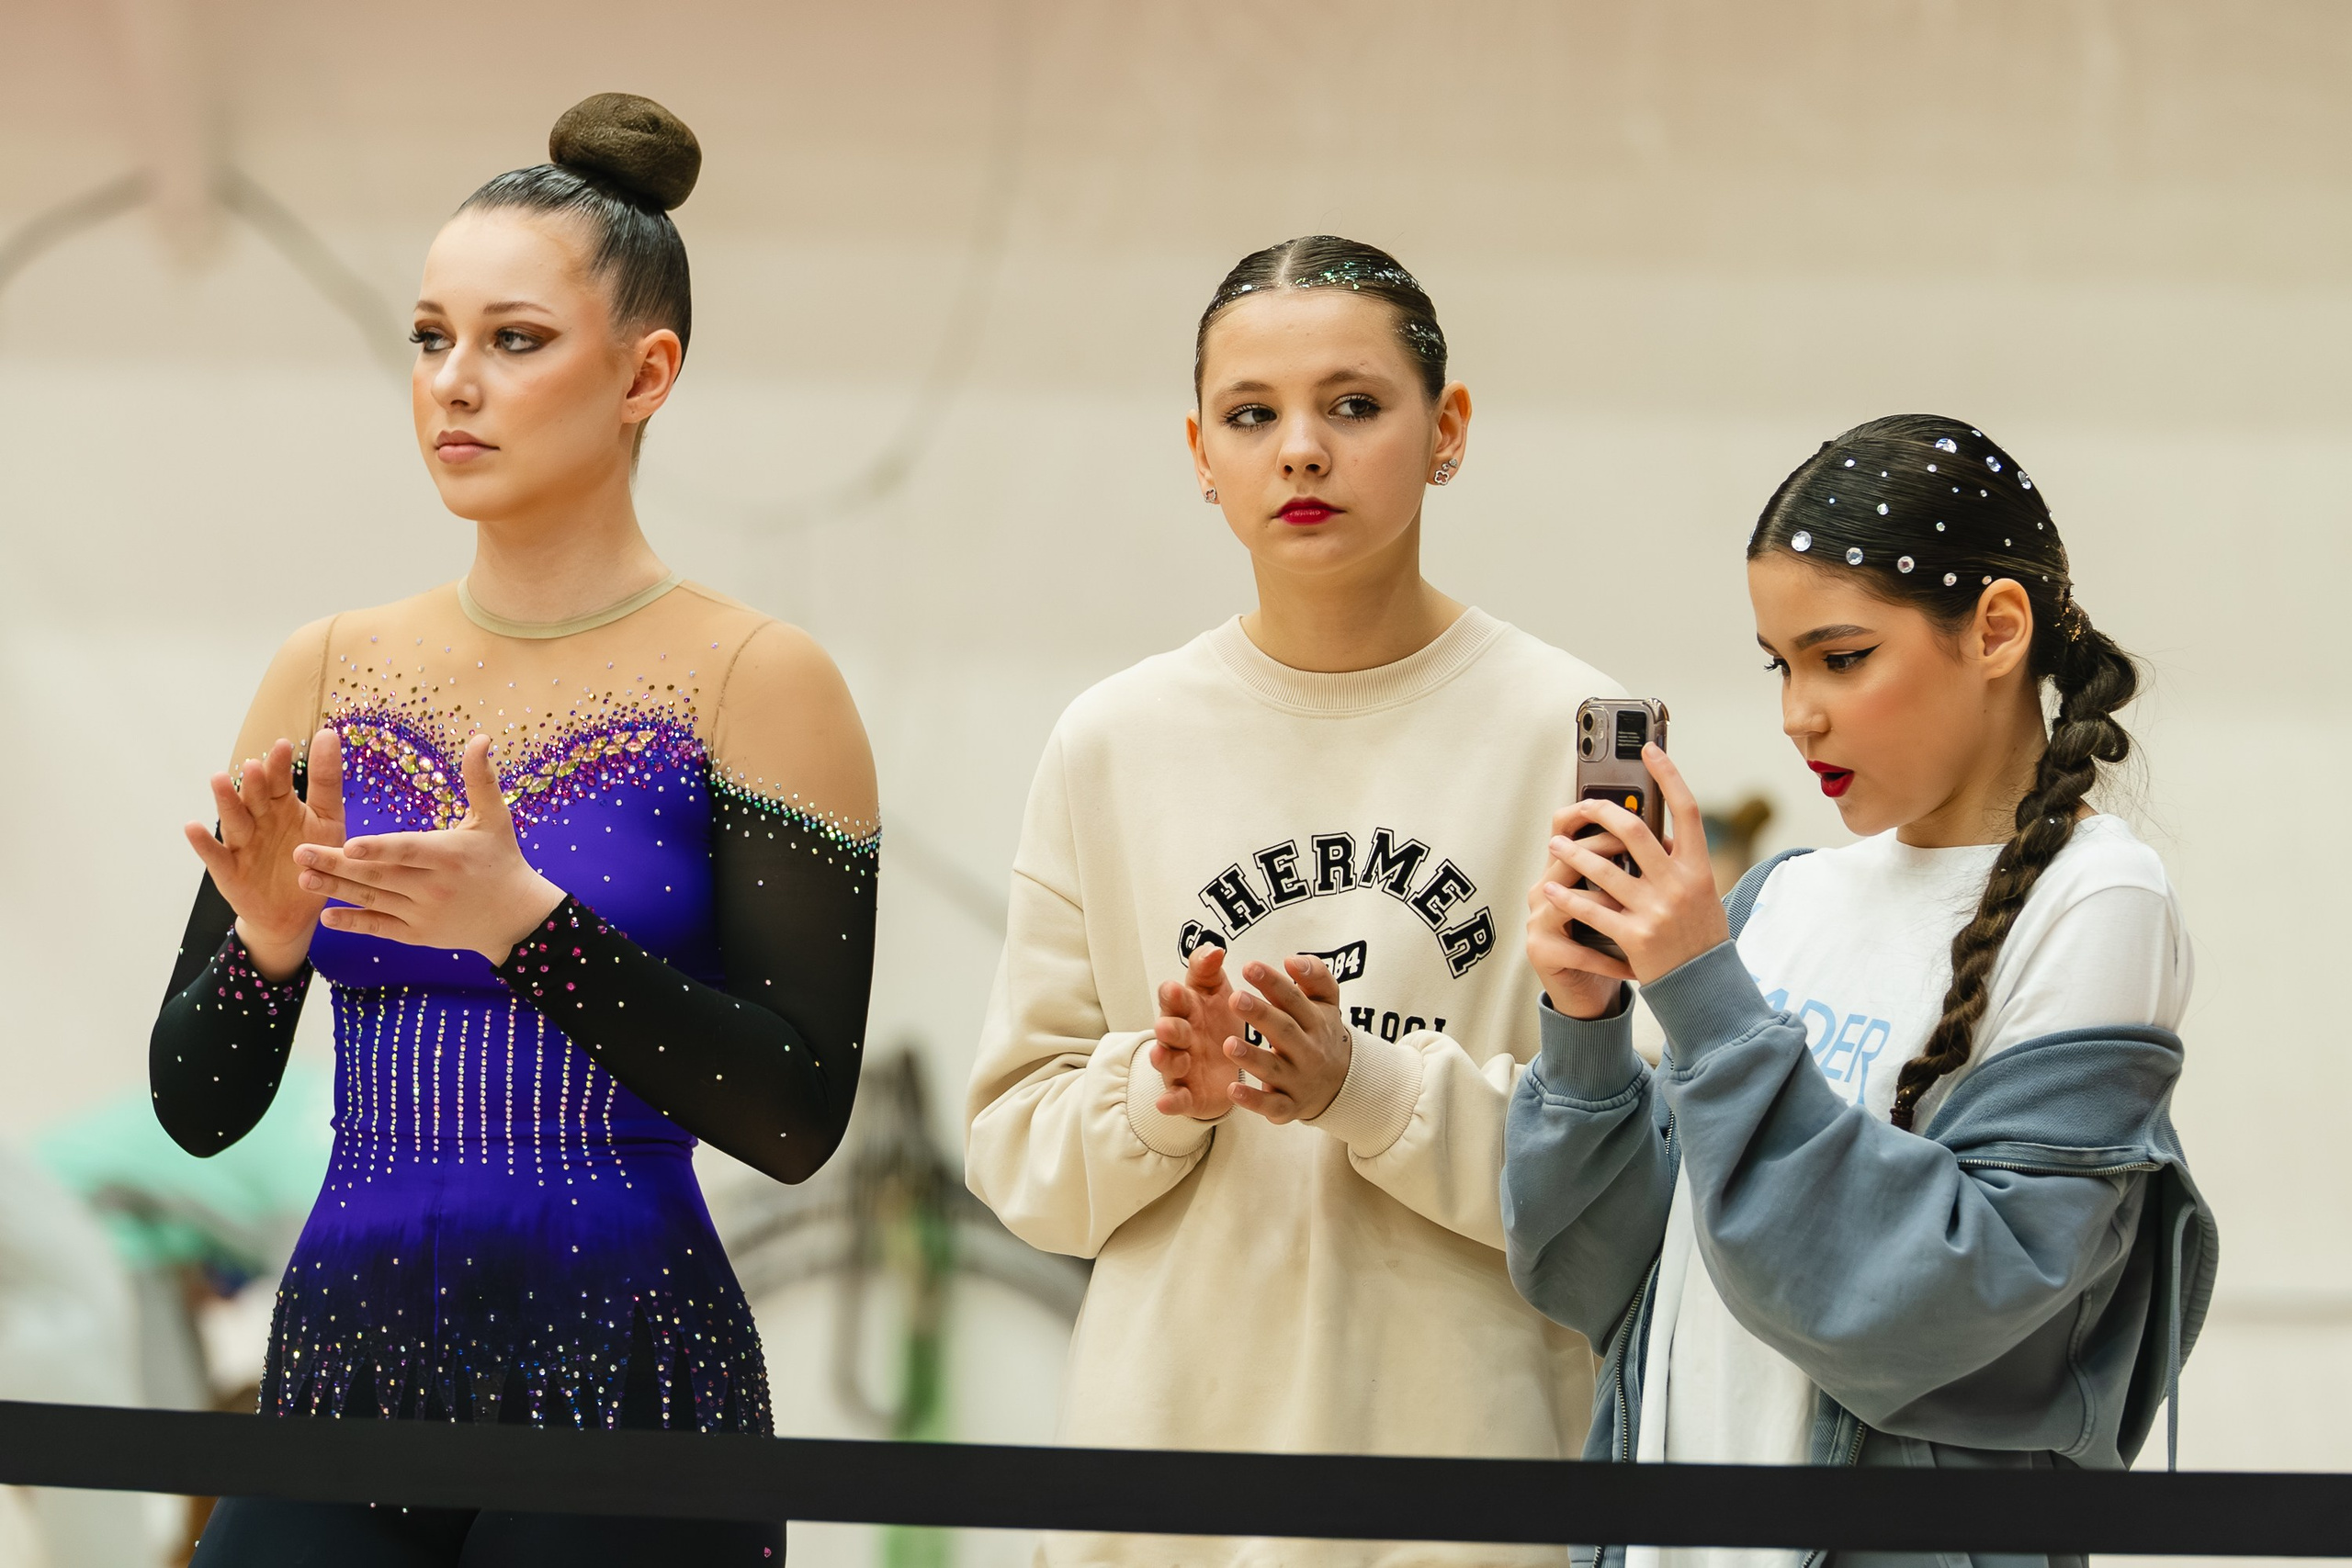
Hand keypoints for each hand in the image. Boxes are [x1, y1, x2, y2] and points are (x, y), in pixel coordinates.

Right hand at [183, 728, 345, 981]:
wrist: (296, 912)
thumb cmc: (313, 858)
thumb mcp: (328, 820)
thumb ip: (326, 781)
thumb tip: (327, 733)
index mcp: (282, 806)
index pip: (280, 781)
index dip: (280, 765)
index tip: (284, 745)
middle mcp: (259, 820)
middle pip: (254, 798)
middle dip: (254, 783)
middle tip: (255, 766)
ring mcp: (242, 844)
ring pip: (233, 820)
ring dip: (226, 801)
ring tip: (219, 780)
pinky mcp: (229, 871)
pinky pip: (215, 855)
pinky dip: (204, 842)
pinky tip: (193, 826)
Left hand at [290, 733, 562, 964]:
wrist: (517, 918)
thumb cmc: (503, 860)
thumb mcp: (496, 818)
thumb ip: (481, 779)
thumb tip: (480, 737)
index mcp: (450, 855)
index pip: (408, 850)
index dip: (379, 848)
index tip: (348, 843)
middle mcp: (435, 887)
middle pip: (379, 875)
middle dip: (336, 864)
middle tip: (299, 853)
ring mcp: (425, 914)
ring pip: (374, 900)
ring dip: (336, 890)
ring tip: (302, 877)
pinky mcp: (419, 935)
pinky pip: (381, 928)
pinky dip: (354, 923)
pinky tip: (326, 917)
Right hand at [1151, 944, 1245, 1119]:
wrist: (1229, 1064)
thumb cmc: (1216, 1020)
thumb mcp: (1214, 991)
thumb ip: (1208, 970)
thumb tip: (1214, 949)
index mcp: (1186, 1009)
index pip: (1174, 998)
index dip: (1173, 995)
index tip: (1175, 988)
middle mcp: (1179, 1037)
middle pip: (1168, 1030)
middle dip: (1167, 1027)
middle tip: (1167, 1025)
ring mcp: (1180, 1065)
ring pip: (1167, 1061)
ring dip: (1164, 1058)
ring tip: (1162, 1056)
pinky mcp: (1187, 1093)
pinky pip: (1176, 1098)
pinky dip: (1170, 1101)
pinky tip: (1165, 1104)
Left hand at [1226, 955, 1351, 1124]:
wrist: (1343, 1084)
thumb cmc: (1322, 1033)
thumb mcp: (1327, 1002)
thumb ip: (1315, 975)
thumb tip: (1293, 959)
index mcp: (1315, 1021)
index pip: (1293, 999)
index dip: (1272, 982)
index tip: (1249, 967)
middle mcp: (1308, 1050)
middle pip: (1284, 1031)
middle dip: (1260, 1015)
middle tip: (1235, 998)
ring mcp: (1299, 1080)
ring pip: (1274, 1069)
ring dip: (1252, 1058)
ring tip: (1228, 1044)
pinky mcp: (1289, 1106)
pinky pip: (1272, 1105)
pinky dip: (1254, 1100)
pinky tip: (1233, 1089)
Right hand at [1525, 803, 1634, 1019]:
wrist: (1585, 993)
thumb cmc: (1609, 940)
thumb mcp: (1616, 900)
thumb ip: (1628, 871)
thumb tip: (1668, 837)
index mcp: (1561, 870)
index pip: (1563, 826)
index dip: (1587, 811)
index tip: (1628, 806)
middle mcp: (1543, 888)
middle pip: (1567, 854)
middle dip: (1605, 847)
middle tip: (1641, 850)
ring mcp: (1538, 919)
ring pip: (1573, 899)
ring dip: (1611, 902)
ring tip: (1640, 908)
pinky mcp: (1541, 951)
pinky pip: (1581, 950)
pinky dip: (1613, 959)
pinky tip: (1637, 966)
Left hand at [1536, 745, 1727, 984]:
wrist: (1705, 988)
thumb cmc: (1700, 936)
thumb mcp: (1703, 894)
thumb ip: (1680, 863)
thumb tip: (1654, 833)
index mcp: (1699, 869)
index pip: (1686, 810)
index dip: (1669, 776)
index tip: (1650, 749)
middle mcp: (1679, 885)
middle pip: (1635, 832)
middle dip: (1602, 812)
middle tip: (1582, 805)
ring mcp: (1656, 911)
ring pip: (1604, 869)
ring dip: (1573, 855)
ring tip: (1554, 846)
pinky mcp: (1634, 937)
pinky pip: (1592, 909)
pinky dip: (1566, 898)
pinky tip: (1549, 889)